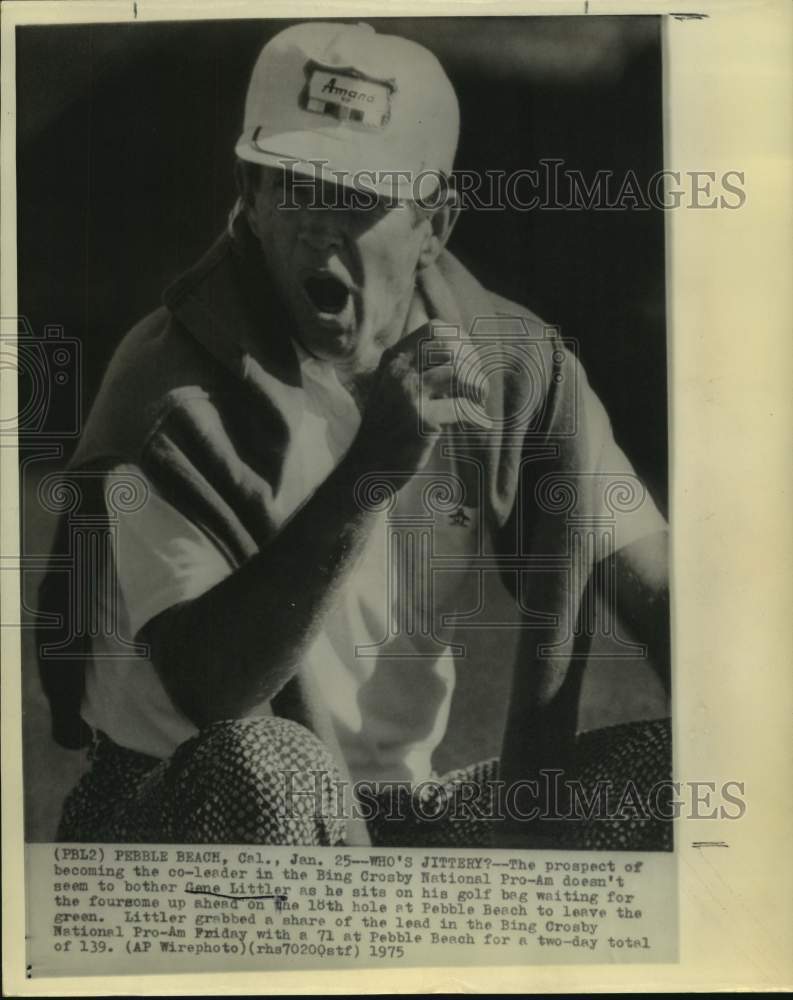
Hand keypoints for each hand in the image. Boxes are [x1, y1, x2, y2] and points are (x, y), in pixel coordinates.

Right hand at [348, 322, 488, 478]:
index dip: (460, 342)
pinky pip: (462, 407)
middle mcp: (399, 371)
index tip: (467, 363)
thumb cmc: (388, 425)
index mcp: (393, 358)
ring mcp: (409, 395)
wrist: (368, 464)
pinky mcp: (422, 420)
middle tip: (474, 385)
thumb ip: (419, 366)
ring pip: (458, 372)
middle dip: (471, 363)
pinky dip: (477, 416)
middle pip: (449, 345)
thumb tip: (463, 349)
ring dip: (476, 387)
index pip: (435, 329)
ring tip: (477, 402)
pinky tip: (480, 423)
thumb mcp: (395, 385)